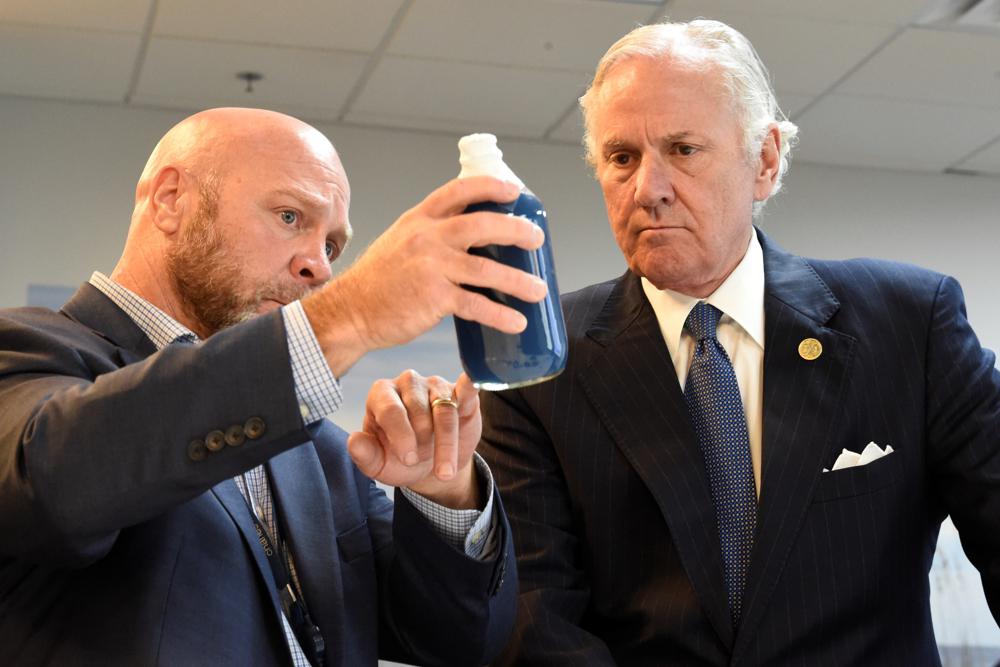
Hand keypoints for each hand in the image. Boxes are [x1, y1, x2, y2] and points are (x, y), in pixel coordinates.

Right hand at [302, 176, 547, 376]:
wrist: (351, 311)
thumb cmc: (379, 281)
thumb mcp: (401, 242)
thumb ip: (432, 235)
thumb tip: (474, 237)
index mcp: (420, 219)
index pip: (459, 190)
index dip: (490, 186)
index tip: (514, 190)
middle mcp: (426, 237)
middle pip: (482, 224)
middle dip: (516, 229)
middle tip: (537, 239)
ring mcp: (430, 266)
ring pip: (486, 268)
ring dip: (519, 280)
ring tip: (540, 290)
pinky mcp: (433, 297)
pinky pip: (476, 304)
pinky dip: (500, 314)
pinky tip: (517, 321)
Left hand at [347, 370, 482, 508]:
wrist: (431, 466)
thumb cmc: (400, 459)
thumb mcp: (379, 464)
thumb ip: (364, 454)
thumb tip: (354, 440)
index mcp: (382, 394)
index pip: (391, 410)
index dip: (401, 436)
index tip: (408, 460)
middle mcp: (408, 383)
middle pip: (419, 411)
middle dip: (423, 443)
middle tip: (422, 462)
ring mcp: (435, 385)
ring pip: (445, 409)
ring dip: (446, 443)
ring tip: (445, 471)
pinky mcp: (460, 392)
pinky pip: (466, 387)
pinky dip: (471, 384)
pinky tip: (475, 382)